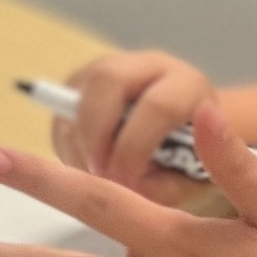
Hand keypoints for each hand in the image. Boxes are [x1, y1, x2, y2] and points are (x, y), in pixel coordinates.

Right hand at [53, 50, 214, 200]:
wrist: (188, 139)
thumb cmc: (196, 160)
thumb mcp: (191, 180)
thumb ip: (163, 186)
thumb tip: (125, 189)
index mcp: (187, 85)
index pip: (158, 105)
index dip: (135, 147)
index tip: (124, 181)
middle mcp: (148, 66)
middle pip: (107, 79)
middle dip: (95, 133)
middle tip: (96, 173)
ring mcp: (110, 68)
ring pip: (76, 94)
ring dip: (77, 144)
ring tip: (94, 176)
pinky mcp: (81, 82)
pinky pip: (60, 111)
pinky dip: (67, 145)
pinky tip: (88, 165)